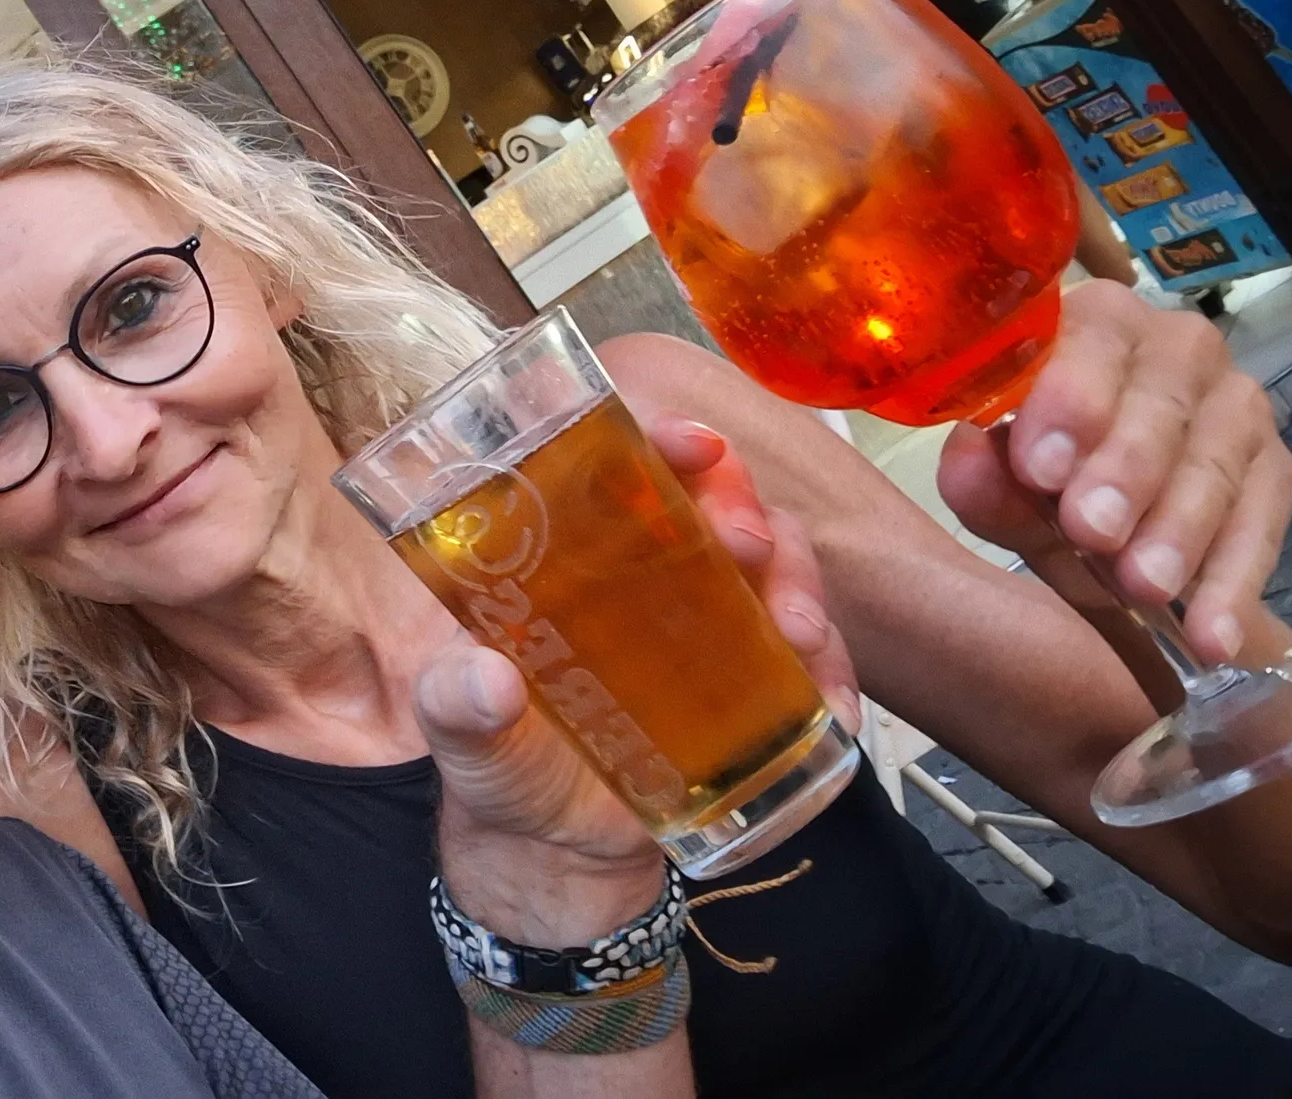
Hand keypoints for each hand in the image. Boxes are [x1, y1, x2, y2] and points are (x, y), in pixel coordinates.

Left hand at [413, 411, 852, 941]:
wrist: (562, 855)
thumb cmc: (504, 768)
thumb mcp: (466, 737)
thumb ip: (457, 707)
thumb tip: (485, 679)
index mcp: (567, 557)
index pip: (618, 465)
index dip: (661, 437)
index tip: (695, 447)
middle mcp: (644, 570)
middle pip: (714, 499)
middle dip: (746, 509)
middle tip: (749, 549)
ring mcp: (706, 621)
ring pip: (777, 564)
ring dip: (801, 585)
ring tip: (801, 634)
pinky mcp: (752, 679)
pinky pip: (811, 655)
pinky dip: (833, 673)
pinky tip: (833, 708)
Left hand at [936, 279, 1290, 665]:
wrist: (1116, 534)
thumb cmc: (1046, 482)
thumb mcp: (1004, 488)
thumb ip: (983, 476)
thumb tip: (969, 457)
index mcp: (1095, 326)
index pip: (1091, 337)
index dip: (1069, 399)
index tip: (1041, 469)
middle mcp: (1176, 347)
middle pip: (1164, 396)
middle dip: (1126, 468)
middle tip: (1091, 531)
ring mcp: (1235, 404)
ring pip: (1218, 457)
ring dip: (1180, 527)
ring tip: (1144, 588)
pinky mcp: (1274, 466)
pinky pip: (1265, 518)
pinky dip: (1235, 580)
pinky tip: (1212, 636)